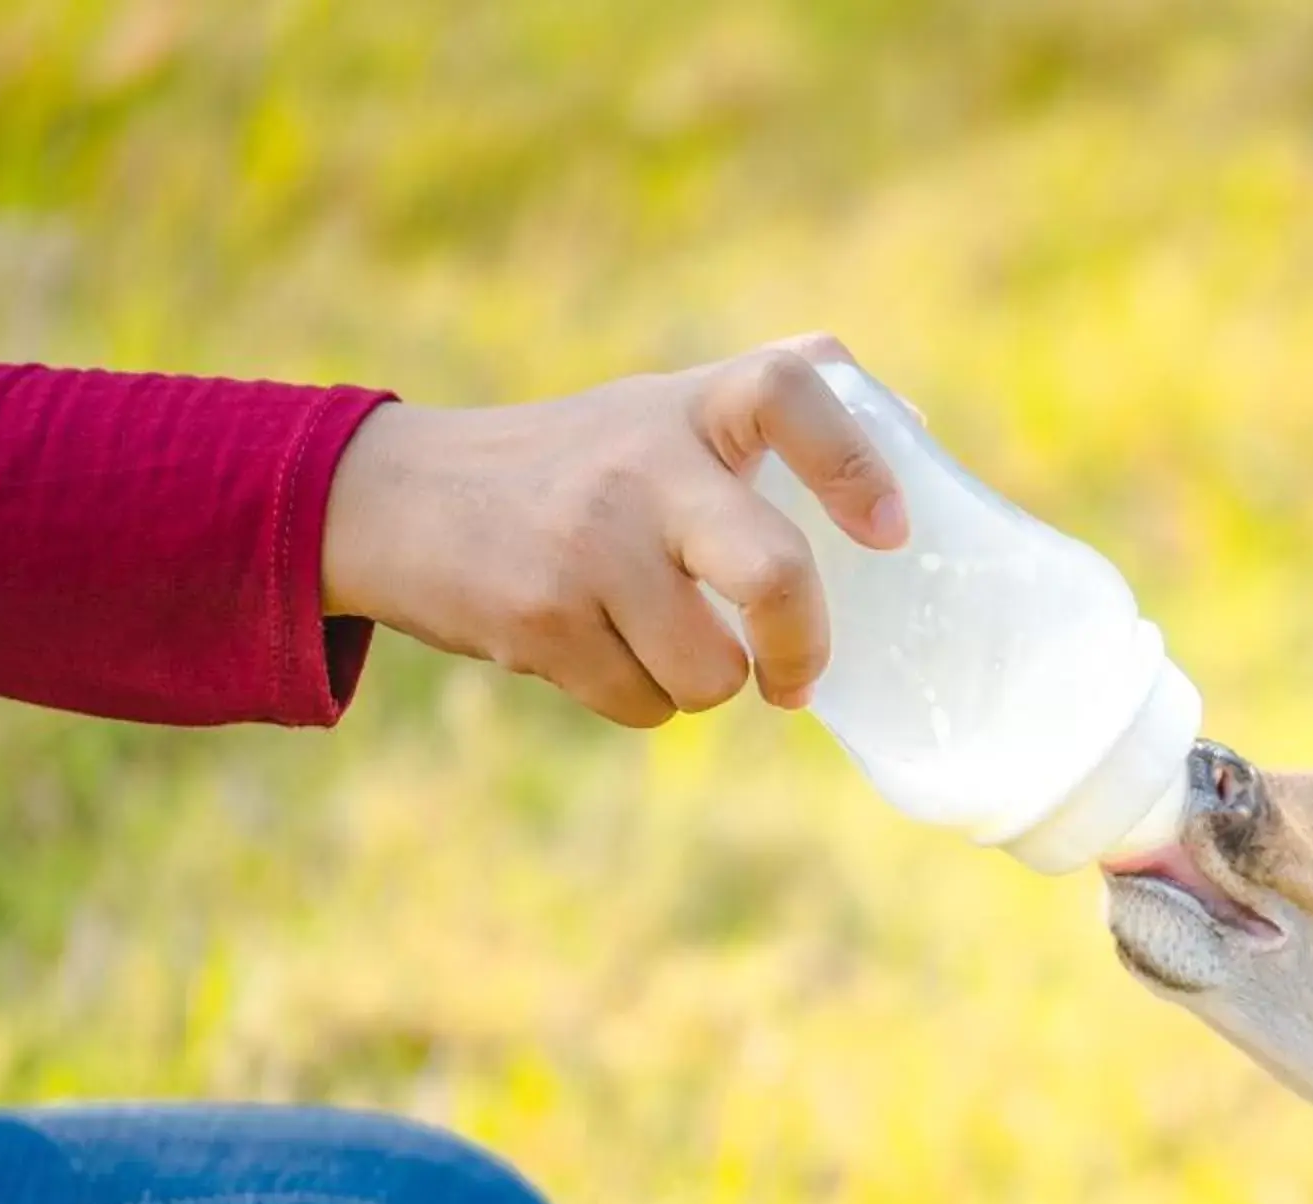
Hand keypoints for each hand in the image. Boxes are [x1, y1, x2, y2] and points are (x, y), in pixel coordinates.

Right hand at [320, 333, 908, 724]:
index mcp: (687, 405)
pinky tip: (601, 650)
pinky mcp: (540, 618)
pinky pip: (644, 706)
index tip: (891, 531)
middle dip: (802, 647)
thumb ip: (774, 402)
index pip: (789, 389)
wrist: (394, 498)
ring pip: (711, 674)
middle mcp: (642, 464)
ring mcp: (589, 545)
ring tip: (663, 643)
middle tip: (800, 676)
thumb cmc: (576, 464)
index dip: (856, 460)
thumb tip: (917, 430)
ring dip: (706, 685)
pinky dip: (642, 700)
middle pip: (772, 573)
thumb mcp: (664, 408)